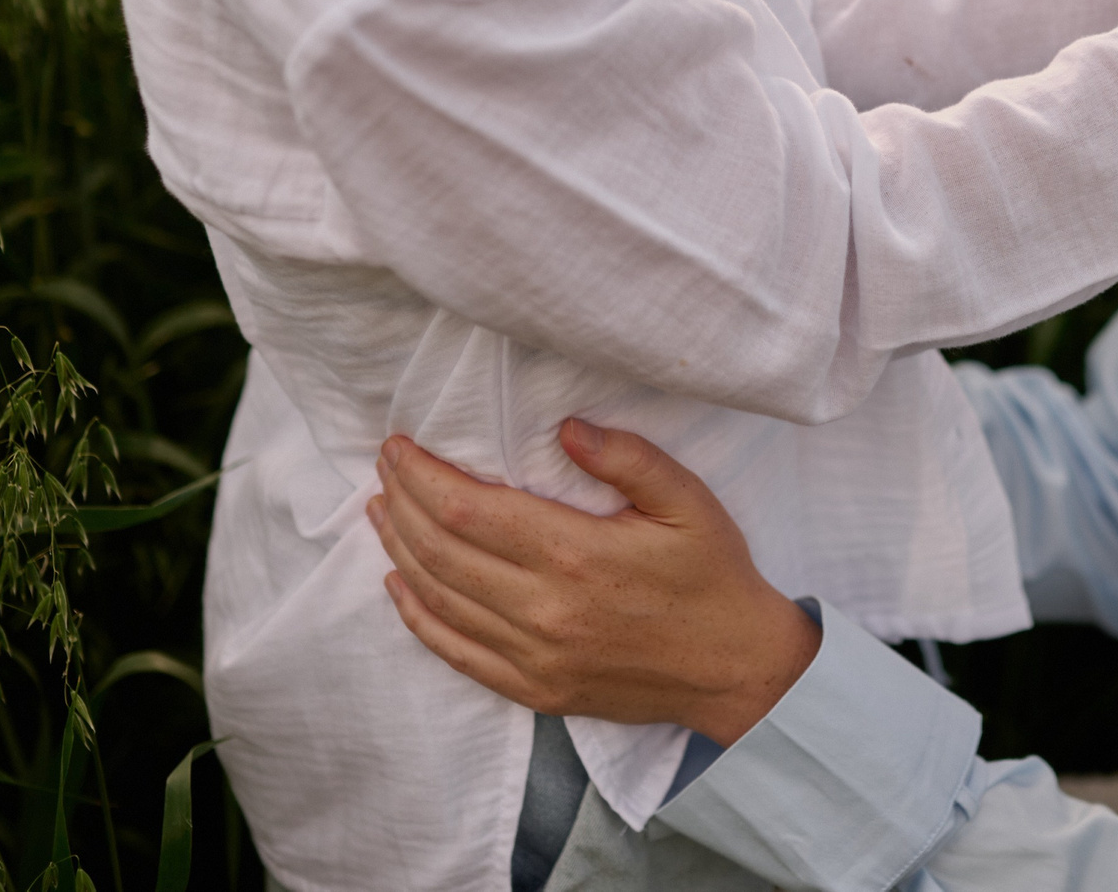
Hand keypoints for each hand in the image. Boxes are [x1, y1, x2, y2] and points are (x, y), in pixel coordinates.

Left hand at [369, 419, 820, 747]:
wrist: (737, 668)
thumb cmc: (713, 577)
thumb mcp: (687, 501)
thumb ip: (628, 457)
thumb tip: (566, 427)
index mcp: (574, 555)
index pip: (467, 509)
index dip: (421, 475)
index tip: (399, 446)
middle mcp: (544, 610)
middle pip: (440, 551)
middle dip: (401, 503)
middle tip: (385, 468)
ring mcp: (535, 657)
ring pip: (440, 599)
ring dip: (399, 552)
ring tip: (380, 512)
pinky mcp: (535, 689)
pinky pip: (457, 653)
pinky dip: (417, 618)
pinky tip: (398, 586)